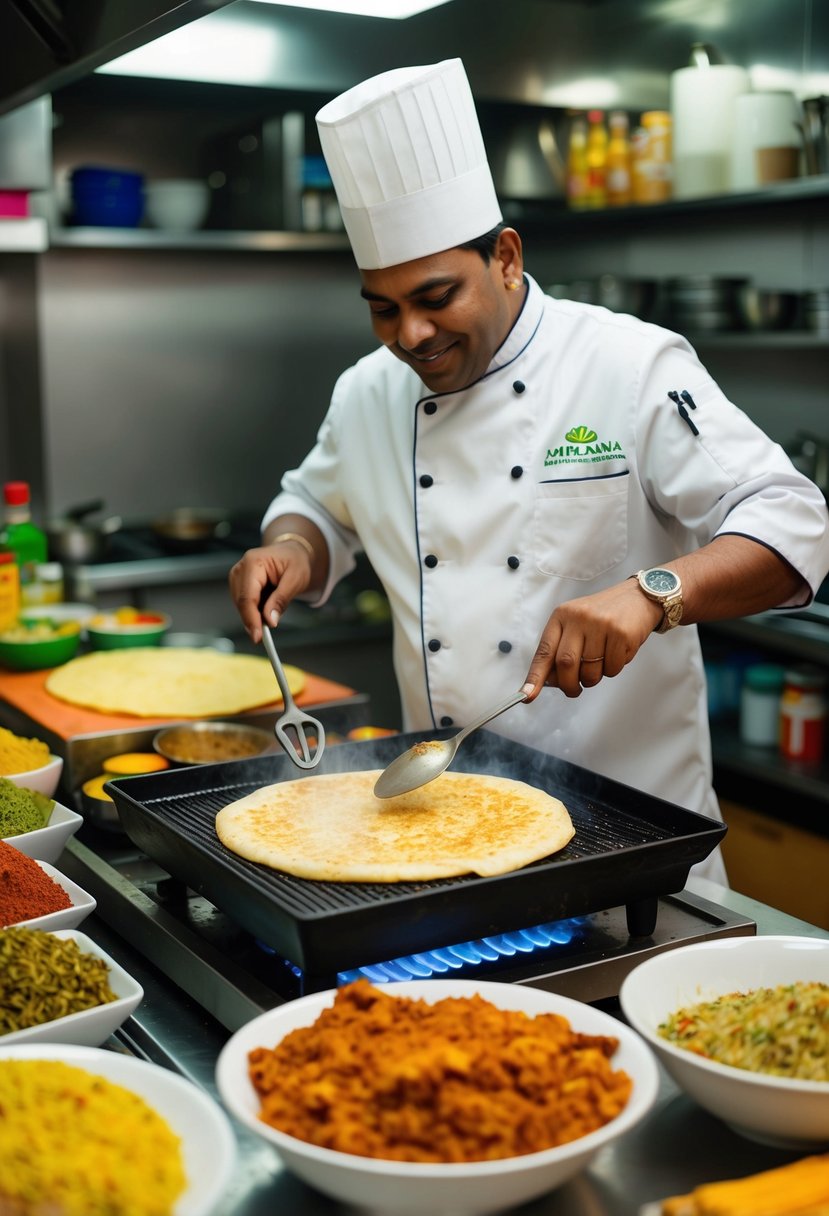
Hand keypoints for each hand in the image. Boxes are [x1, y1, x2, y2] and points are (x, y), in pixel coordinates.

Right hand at [228, 542, 312, 643]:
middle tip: (266, 635)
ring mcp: (237, 576)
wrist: (292, 552)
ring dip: (255, 615)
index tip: (257, 637)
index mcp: (253, 562)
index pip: (247, 597)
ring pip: (241, 605)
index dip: (251, 619)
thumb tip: (269, 620)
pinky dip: (255, 610)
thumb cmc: (295, 561)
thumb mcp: (295, 579)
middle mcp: (240, 568)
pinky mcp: (239, 584)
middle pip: (241, 603)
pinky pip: (244, 604)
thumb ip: (281, 600)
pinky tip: (267, 606)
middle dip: (253, 620)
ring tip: (273, 609)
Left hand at [522, 578, 662, 699]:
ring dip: (593, 678)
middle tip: (574, 690)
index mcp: (562, 616)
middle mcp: (578, 618)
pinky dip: (613, 669)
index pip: (544, 651)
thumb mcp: (577, 625)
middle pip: (566, 664)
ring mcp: (601, 624)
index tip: (527, 696)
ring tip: (601, 663)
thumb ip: (561, 650)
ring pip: (590, 670)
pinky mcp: (621, 633)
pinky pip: (612, 668)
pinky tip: (618, 653)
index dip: (535, 676)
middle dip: (568, 685)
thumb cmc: (603, 617)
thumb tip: (548, 681)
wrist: (638, 598)